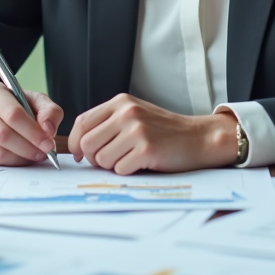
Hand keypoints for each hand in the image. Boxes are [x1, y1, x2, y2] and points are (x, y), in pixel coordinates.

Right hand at [0, 81, 62, 166]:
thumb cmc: (8, 105)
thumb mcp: (30, 99)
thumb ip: (48, 110)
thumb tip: (49, 130)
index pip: (13, 114)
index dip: (33, 132)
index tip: (48, 143)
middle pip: (4, 135)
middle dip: (29, 148)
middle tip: (44, 153)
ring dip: (20, 158)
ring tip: (34, 155)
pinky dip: (10, 162)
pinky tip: (19, 157)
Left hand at [68, 93, 237, 174]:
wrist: (199, 137)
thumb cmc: (165, 130)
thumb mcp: (135, 115)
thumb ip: (109, 123)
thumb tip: (79, 146)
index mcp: (121, 102)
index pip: (82, 123)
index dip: (75, 142)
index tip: (80, 154)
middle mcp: (127, 112)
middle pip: (87, 144)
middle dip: (94, 158)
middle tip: (111, 160)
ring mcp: (137, 130)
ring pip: (101, 159)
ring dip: (112, 166)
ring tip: (131, 159)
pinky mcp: (146, 149)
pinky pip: (120, 170)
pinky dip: (128, 172)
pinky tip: (143, 163)